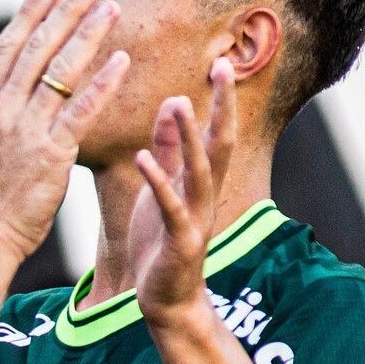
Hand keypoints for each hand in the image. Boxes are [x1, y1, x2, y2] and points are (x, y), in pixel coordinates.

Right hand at [0, 0, 129, 259]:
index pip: (9, 46)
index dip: (32, 12)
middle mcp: (2, 109)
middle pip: (37, 47)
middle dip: (65, 11)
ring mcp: (26, 129)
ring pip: (59, 71)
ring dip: (87, 35)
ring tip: (111, 7)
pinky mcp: (51, 153)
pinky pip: (81, 110)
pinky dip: (102, 83)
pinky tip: (123, 60)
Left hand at [130, 57, 237, 321]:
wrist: (166, 301)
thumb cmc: (161, 243)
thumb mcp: (163, 189)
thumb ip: (170, 150)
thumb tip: (175, 102)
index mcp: (200, 182)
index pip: (216, 133)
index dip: (219, 100)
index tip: (220, 62)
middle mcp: (204, 196)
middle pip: (220, 144)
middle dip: (222, 106)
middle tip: (221, 67)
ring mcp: (195, 218)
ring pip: (199, 171)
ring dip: (192, 138)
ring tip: (182, 104)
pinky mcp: (179, 241)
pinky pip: (170, 206)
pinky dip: (158, 180)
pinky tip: (142, 157)